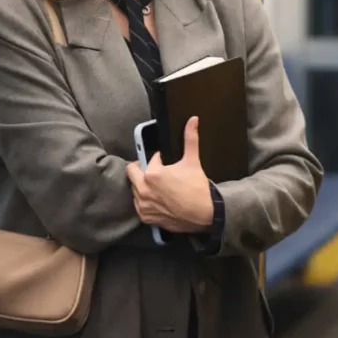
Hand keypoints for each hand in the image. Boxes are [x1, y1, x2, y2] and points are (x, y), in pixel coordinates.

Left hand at [126, 116, 213, 233]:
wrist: (204, 214)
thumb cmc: (197, 189)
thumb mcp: (193, 161)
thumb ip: (190, 138)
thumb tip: (192, 120)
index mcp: (152, 174)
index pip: (149, 159)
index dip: (158, 159)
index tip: (165, 162)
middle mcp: (143, 190)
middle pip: (133, 172)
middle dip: (142, 169)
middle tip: (155, 171)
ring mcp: (143, 205)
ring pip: (135, 189)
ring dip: (142, 185)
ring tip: (157, 186)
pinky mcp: (146, 217)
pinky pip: (138, 205)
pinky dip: (145, 201)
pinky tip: (157, 199)